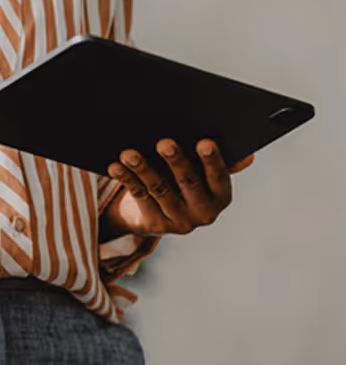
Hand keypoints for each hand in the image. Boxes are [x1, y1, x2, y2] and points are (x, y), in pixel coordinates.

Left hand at [101, 139, 255, 238]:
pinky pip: (139, 196)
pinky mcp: (154, 223)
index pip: (218, 177)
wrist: (159, 213)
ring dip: (143, 169)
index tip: (205, 142)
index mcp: (221, 196)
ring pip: (159, 190)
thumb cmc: (186, 181)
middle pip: (188, 183)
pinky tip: (116, 166)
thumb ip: (222, 163)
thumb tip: (248, 156)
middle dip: (176, 161)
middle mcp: (203, 212)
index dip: (212, 161)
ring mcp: (178, 220)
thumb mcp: (205, 173)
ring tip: (129, 153)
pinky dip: (126, 179)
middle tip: (164, 142)